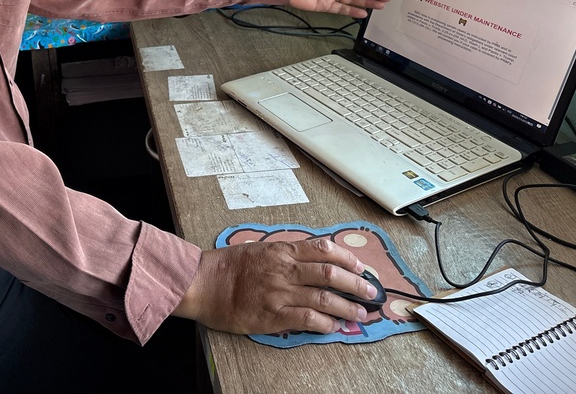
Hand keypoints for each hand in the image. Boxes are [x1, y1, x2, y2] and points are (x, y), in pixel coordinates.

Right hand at [172, 237, 378, 334]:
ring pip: (324, 298)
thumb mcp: (260, 249)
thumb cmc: (228, 266)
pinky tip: (334, 326)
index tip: (361, 267)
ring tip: (361, 313)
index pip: (323, 250)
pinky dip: (325, 323)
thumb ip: (286, 254)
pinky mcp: (273, 315)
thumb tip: (311, 259)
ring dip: (347, 306)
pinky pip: (307, 318)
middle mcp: (285, 269)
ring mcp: (280, 293)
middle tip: (371, 292)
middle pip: (330, 274)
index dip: (347, 259)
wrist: (203, 283)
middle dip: (356, 283)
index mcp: (282, 251)